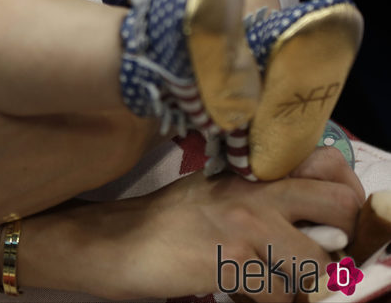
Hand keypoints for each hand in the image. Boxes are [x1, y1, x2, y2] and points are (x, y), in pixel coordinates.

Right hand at [32, 155, 362, 301]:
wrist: (111, 243)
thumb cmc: (160, 222)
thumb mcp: (212, 192)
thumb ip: (257, 194)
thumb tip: (309, 216)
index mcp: (251, 172)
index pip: (327, 165)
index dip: (343, 197)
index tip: (331, 225)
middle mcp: (255, 192)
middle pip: (340, 209)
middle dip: (340, 244)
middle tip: (316, 262)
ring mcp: (244, 226)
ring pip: (318, 266)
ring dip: (302, 286)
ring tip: (272, 284)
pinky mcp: (230, 262)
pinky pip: (280, 297)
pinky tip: (240, 293)